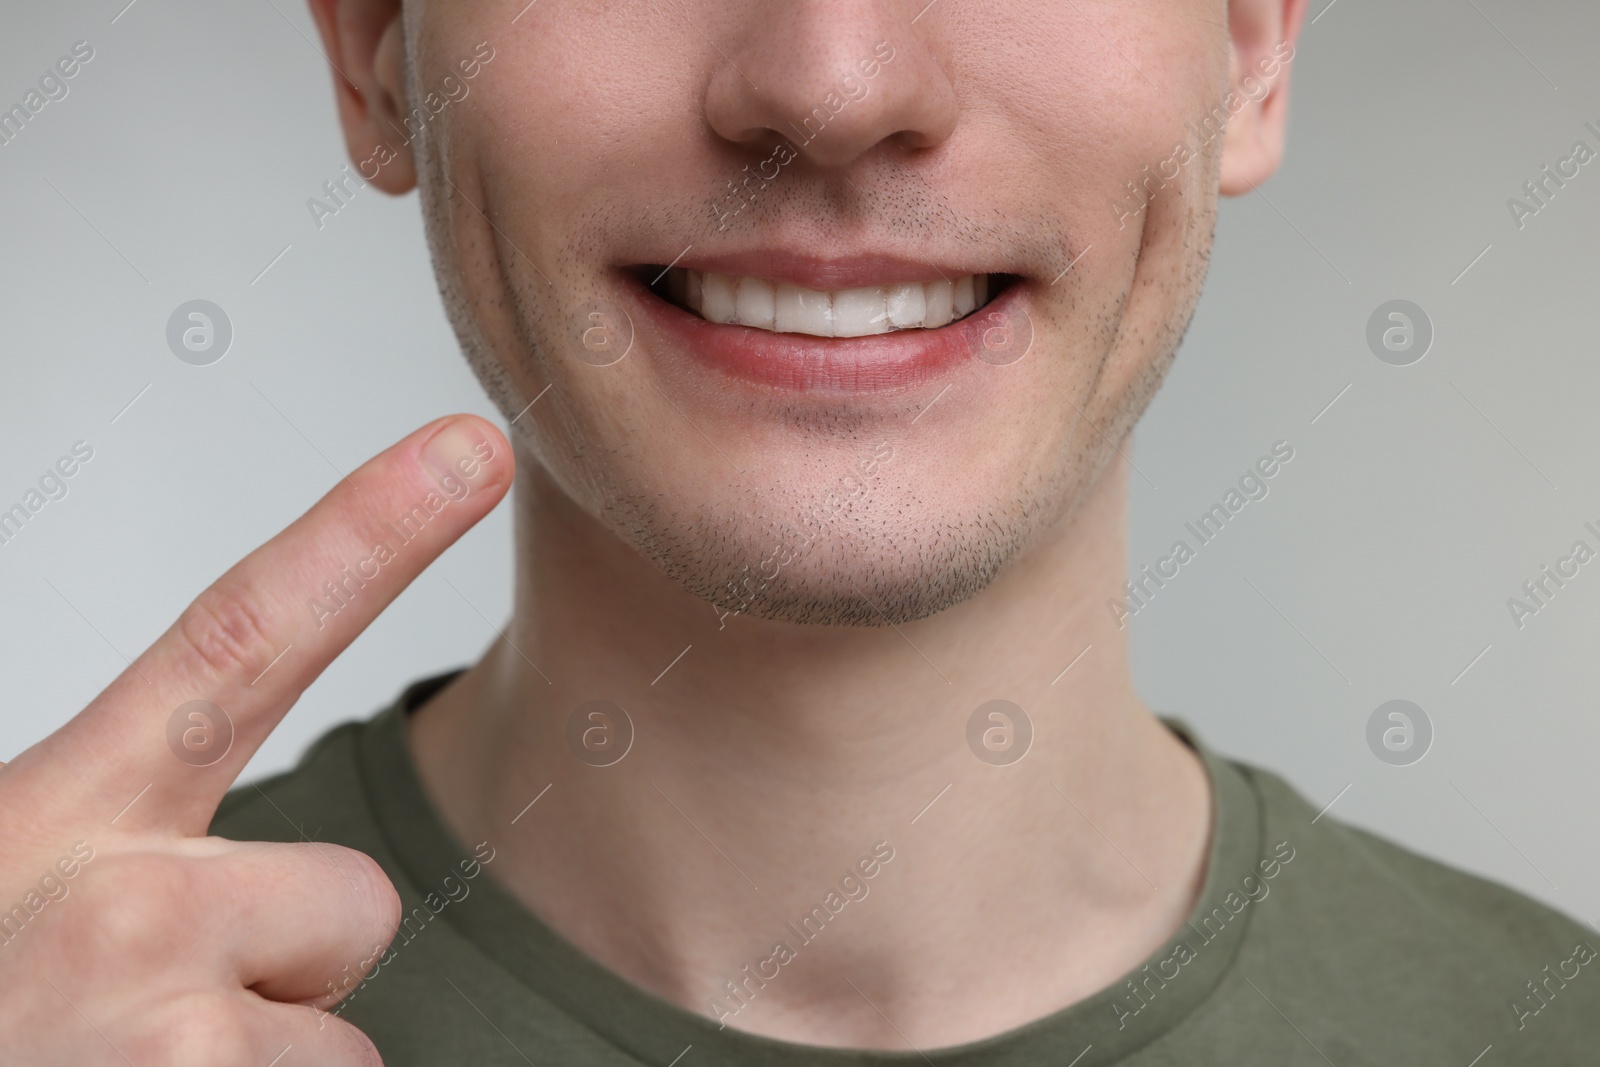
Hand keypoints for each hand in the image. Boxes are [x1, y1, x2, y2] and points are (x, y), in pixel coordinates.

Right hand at [0, 416, 511, 1065]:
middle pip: (350, 898)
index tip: (469, 448)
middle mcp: (115, 900)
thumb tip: (262, 885)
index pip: (241, 635)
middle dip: (290, 968)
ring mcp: (159, 1020)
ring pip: (342, 1032)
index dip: (369, 532)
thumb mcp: (13, 894)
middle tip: (139, 1023)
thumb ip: (136, 852)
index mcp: (61, 814)